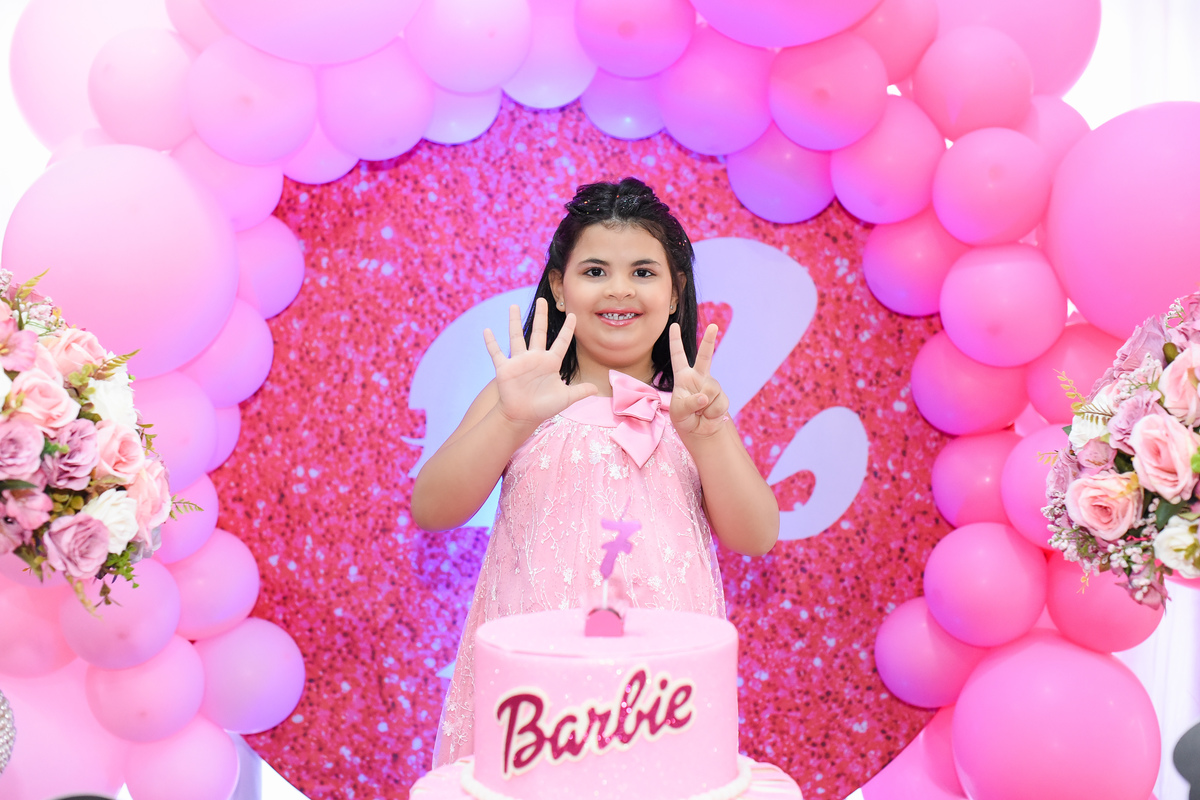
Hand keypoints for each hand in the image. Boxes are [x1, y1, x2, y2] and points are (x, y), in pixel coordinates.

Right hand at [483, 298, 596, 427]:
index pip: (561, 342)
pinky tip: (487, 330)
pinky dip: (491, 342)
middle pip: (538, 332)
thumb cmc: (543, 407)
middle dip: (541, 316)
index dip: (568, 330)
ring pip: (516, 336)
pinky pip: (496, 353)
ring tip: (514, 306)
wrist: (522, 416)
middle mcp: (535, 358)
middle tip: (543, 300)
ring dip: (514, 321)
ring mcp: (519, 361)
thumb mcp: (565, 399)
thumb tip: (596, 389)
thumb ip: (580, 392)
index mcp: (551, 362)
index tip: (573, 315)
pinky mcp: (505, 368)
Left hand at [669, 323, 728, 438]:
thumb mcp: (679, 412)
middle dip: (709, 340)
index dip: (676, 341)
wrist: (699, 431)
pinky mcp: (722, 397)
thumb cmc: (684, 418)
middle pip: (704, 356)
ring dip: (704, 406)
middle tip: (713, 326)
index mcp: (683, 377)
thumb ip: (689, 403)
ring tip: (700, 412)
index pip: (678, 356)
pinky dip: (712, 413)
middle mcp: (698, 377)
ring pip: (711, 390)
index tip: (673, 325)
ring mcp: (711, 386)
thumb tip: (705, 396)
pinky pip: (719, 403)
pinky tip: (708, 415)